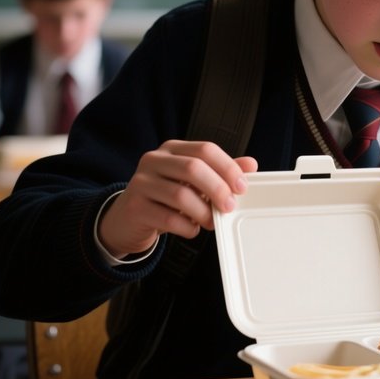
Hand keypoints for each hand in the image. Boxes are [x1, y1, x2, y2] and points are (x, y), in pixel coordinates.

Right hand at [98, 140, 257, 258]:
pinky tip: (192, 229)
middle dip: (217, 189)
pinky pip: (168, 218)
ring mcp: (141, 182)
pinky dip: (187, 227)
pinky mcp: (134, 207)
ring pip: (180, 195)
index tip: (242, 187)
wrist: (128, 219)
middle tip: (230, 206)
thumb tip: (251, 164)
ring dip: (203, 212)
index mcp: (172, 149)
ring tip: (211, 221)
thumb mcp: (194, 182)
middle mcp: (154, 160)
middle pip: (193, 168)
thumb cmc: (166, 197)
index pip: (205, 149)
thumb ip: (221, 172)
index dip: (227, 167)